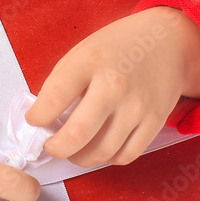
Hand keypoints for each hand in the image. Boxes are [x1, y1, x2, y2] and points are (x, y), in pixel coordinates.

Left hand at [24, 7, 199, 167]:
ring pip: (101, 153)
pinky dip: (107, 158)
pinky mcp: (154, 122)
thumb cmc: (118, 47)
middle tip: (50, 146)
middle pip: (77, 135)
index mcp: (90, 61)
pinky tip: (99, 147)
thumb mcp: (82, 50)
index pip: (54, 98)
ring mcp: (136, 107)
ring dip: (79, 158)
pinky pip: (125, 156)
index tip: (33, 121)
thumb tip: (42, 115)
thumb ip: (61, 81)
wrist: (166, 42)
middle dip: (55, 148)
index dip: (37, 117)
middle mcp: (114, 85)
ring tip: (72, 149)